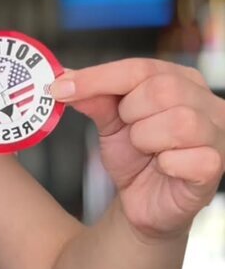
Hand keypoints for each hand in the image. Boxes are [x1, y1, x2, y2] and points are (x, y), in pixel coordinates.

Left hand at [51, 59, 224, 238]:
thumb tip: (67, 78)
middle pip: (161, 89)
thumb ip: (95, 98)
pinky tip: (162, 167)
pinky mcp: (215, 166)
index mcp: (181, 80)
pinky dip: (165, 164)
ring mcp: (217, 134)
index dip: (97, 77)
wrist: (143, 201)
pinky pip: (189, 158)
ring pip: (178, 122)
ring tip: (146, 150)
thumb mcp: (110, 123)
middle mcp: (207, 102)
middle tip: (128, 131)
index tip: (60, 88)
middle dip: (130, 113)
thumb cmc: (136, 157)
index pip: (139, 67)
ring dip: (146, 139)